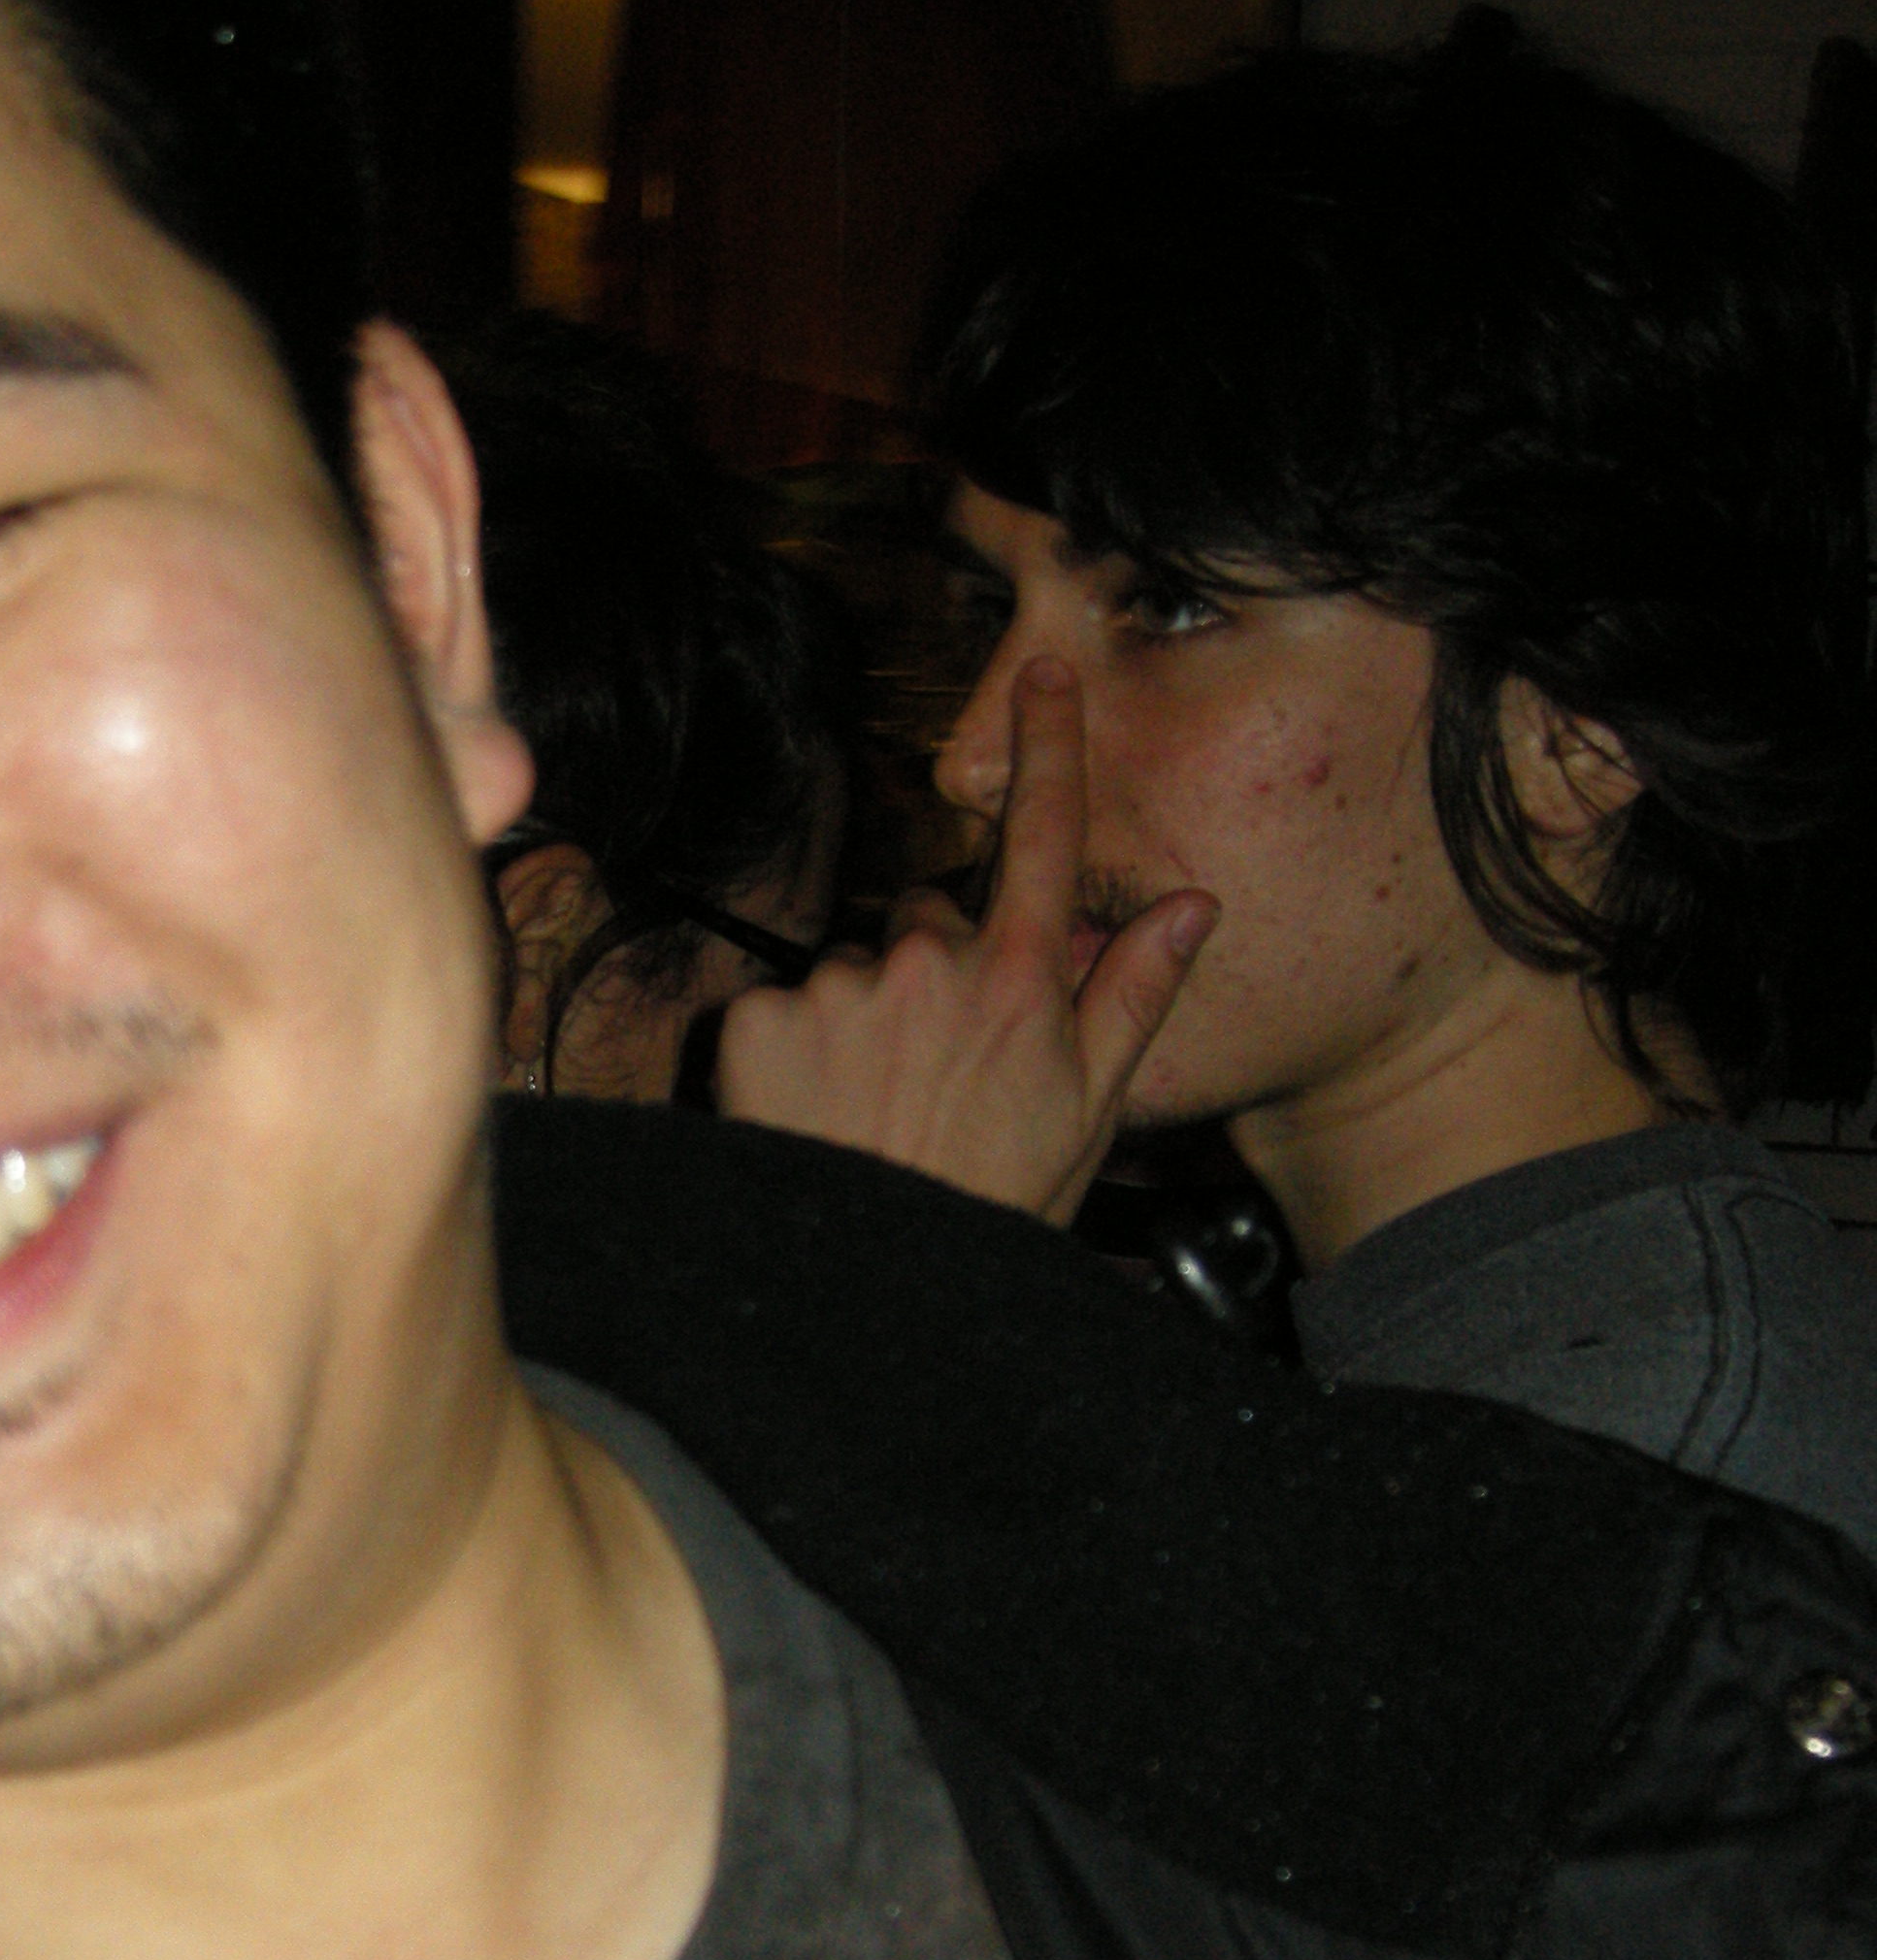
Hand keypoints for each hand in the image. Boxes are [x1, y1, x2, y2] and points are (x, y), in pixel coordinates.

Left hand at [715, 659, 1214, 1225]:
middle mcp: (929, 962)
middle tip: (939, 1074)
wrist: (875, 1284)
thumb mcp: (1090, 1111)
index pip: (1043, 837)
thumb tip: (1196, 907)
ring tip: (874, 1110)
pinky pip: (789, 1008)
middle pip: (931, 920)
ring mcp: (843, 985)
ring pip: (859, 972)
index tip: (1045, 675)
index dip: (1049, 748)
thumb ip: (1134, 993)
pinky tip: (820, 1113)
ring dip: (865, 1020)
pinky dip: (798, 1051)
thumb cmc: (991, 1204)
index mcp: (1018, 979)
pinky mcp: (765, 1016)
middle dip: (934, 973)